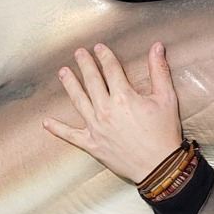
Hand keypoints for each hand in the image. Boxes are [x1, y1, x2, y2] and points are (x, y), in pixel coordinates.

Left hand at [43, 42, 182, 182]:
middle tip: (78, 53)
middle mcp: (106, 109)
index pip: (111, 69)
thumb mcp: (166, 98)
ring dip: (70, 85)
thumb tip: (157, 46)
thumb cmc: (164, 133)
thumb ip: (159, 71)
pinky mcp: (92, 144)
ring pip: (78, 101)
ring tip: (63, 72)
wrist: (160, 166)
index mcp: (124, 97)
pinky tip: (46, 122)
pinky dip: (58, 129)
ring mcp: (96, 127)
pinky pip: (70, 135)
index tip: (99, 47)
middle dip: (85, 65)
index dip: (104, 56)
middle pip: (92, 81)